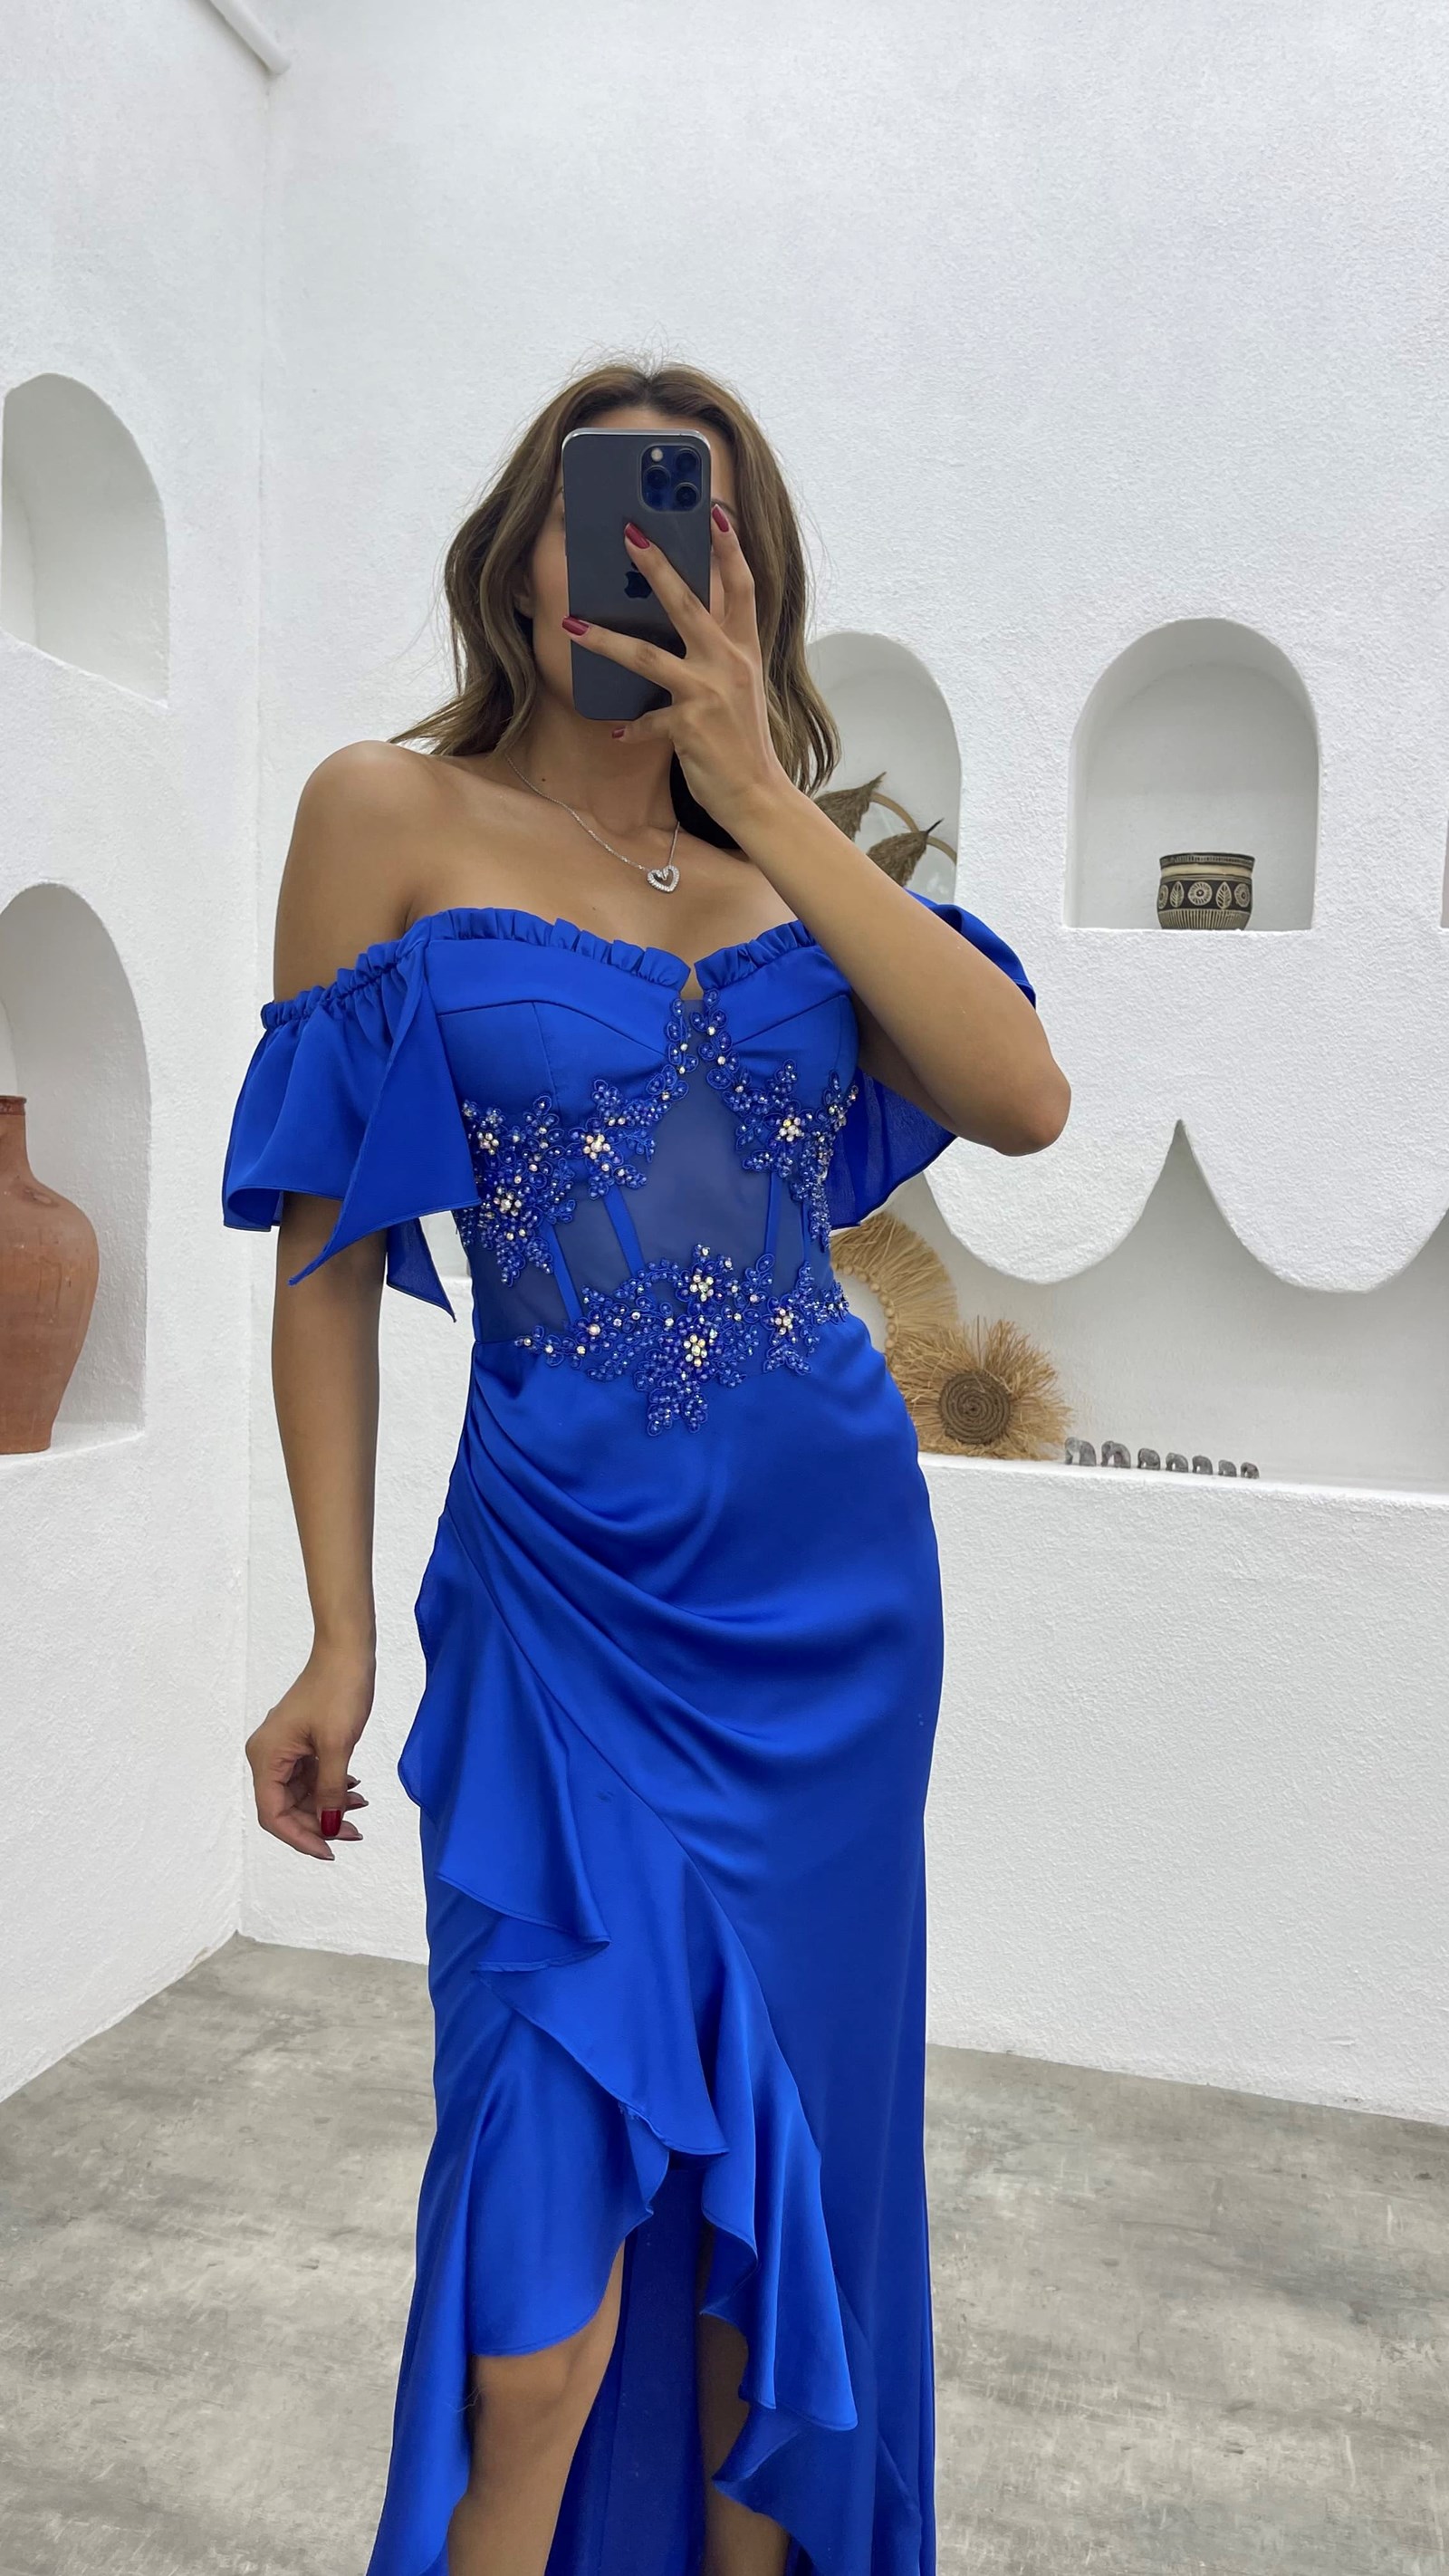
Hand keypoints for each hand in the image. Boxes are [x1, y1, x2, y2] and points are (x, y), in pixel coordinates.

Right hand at [245, 1642, 372, 1861]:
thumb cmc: (339, 1692)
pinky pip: (310, 1776)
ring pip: (300, 1794)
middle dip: (319, 1823)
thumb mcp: (338, 1747)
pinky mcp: (299, 1741)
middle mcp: (268, 1755)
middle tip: (355, 1833)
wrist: (346, 1651)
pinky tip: (354, 1790)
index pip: (273, 1814)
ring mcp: (284, 1748)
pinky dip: (330, 1787)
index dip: (300, 1837)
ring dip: (328, 1806)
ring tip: (360, 1809)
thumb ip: (330, 1791)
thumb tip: (328, 1827)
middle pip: (286, 1807)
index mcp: (266, 1757)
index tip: (330, 1850)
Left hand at [563, 506, 791, 838]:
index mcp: (744, 649)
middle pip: (688, 602)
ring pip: (648, 656)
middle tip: (629, 532)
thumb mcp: (740, 687)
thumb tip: (687, 625)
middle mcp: (729, 663)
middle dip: (656, 565)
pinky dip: (632, 728)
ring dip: (605, 639)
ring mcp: (709, 692)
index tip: (714, 509)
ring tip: (571, 625)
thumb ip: (717, 654)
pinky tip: (616, 732)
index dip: (729, 547)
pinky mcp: (689, 725)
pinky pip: (647, 720)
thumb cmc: (743, 740)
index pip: (743, 586)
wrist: (757, 794)